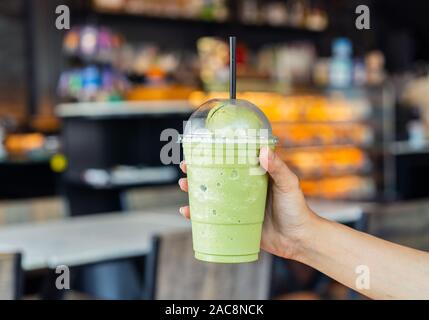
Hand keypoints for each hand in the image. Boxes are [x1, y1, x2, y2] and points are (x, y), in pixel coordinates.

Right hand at [178, 147, 317, 259]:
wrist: (299, 239)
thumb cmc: (297, 209)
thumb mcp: (288, 185)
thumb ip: (278, 168)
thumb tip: (263, 151)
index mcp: (253, 177)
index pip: (230, 162)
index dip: (214, 155)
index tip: (201, 150)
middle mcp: (242, 190)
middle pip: (215, 178)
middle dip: (197, 172)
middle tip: (185, 169)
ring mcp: (237, 207)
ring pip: (210, 197)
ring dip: (194, 191)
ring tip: (184, 186)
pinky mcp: (234, 223)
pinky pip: (213, 218)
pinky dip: (198, 216)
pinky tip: (187, 213)